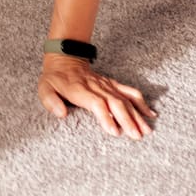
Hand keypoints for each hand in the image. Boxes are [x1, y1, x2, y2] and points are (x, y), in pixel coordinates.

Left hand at [37, 54, 155, 138]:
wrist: (65, 59)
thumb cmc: (54, 79)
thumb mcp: (44, 88)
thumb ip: (50, 101)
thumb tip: (61, 114)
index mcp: (79, 89)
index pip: (96, 103)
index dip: (106, 117)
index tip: (115, 132)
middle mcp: (96, 87)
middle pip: (115, 102)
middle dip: (127, 119)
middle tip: (137, 136)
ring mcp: (107, 84)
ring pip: (126, 98)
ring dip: (137, 114)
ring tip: (146, 130)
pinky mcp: (113, 84)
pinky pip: (130, 91)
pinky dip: (141, 102)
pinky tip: (150, 114)